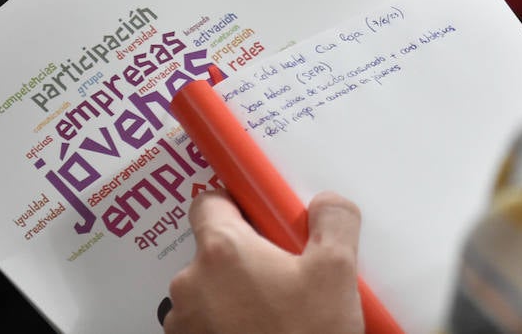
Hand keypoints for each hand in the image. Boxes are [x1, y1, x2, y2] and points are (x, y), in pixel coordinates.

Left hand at [162, 190, 365, 333]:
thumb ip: (333, 221)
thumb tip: (325, 205)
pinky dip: (228, 324)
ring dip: (235, 294)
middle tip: (286, 275)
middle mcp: (190, 285)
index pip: (209, 202)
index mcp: (221, 251)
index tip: (262, 217)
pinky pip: (206, 324)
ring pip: (209, 290)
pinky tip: (264, 332)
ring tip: (278, 313)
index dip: (238, 204)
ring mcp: (184, 325)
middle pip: (213, 250)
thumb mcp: (337, 272)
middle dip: (247, 257)